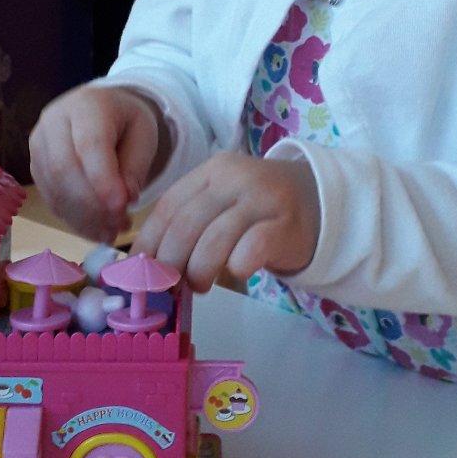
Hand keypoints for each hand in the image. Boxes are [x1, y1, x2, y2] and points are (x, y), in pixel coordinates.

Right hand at [29, 85, 161, 243]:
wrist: (99, 111)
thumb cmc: (124, 122)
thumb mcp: (143, 135)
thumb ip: (135, 166)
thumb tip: (126, 200)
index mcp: (86, 104)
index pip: (89, 144)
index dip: (103, 179)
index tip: (122, 207)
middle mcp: (53, 121)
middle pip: (65, 169)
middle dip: (93, 205)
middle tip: (120, 225)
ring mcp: (38, 145)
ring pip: (55, 189)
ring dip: (84, 218)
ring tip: (112, 232)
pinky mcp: (35, 168)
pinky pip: (51, 199)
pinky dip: (74, 220)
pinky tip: (96, 229)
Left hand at [132, 152, 319, 292]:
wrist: (317, 200)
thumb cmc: (257, 210)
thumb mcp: (221, 203)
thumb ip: (189, 223)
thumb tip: (147, 265)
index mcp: (211, 171)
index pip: (168, 206)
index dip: (148, 243)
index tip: (139, 272)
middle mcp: (235, 178)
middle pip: (186, 225)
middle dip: (170, 263)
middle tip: (170, 286)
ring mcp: (263, 198)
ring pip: (215, 240)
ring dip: (199, 271)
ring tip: (199, 286)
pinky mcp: (286, 224)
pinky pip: (252, 249)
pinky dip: (237, 266)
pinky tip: (237, 273)